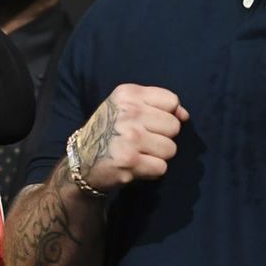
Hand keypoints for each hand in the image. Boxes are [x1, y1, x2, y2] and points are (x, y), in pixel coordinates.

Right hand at [73, 84, 188, 192]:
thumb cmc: (109, 130)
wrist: (81, 161)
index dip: (166, 114)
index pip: (171, 101)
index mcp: (127, 94)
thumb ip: (157, 105)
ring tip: (139, 153)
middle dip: (162, 136)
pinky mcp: (129, 161)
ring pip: (170, 149)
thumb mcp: (126, 106)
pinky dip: (151, 170)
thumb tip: (184, 115)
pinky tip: (135, 165)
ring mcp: (129, 137)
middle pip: (174, 126)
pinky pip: (161, 167)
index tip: (150, 122)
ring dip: (157, 155)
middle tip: (142, 140)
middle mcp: (128, 113)